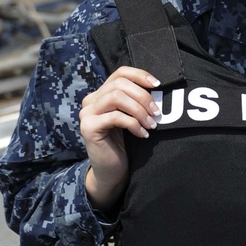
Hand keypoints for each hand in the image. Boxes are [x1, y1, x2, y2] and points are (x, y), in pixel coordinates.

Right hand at [80, 66, 159, 211]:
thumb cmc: (124, 144)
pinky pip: (116, 117)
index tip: (158, 85)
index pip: (120, 73)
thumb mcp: (130, 117)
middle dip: (143, 96)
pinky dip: (134, 124)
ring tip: (152, 124)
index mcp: (100, 94)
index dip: (140, 75)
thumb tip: (157, 87)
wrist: (111, 172)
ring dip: (139, 110)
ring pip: (117, 98)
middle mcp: (90, 101)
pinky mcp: (88, 128)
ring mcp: (87, 114)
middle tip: (157, 112)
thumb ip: (135, 101)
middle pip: (120, 84)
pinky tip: (142, 134)